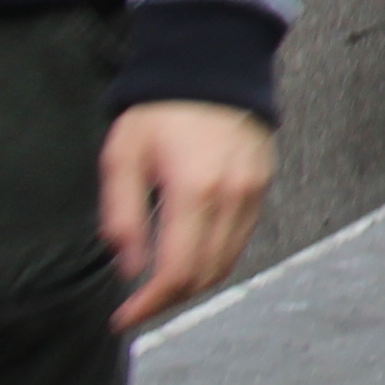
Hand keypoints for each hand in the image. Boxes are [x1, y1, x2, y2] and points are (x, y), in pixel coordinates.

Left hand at [103, 101, 273, 331]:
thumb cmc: (161, 111)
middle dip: (168, 299)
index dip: (149, 304)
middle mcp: (232, 197)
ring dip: (192, 283)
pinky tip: (187, 252)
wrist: (214, 66)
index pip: (178, 271)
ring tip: (159, 283)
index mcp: (194, 191)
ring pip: (227, 262)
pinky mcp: (262, 186)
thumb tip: (130, 268)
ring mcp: (253, 193)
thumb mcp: (122, 158)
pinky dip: (213, 258)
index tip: (123, 318)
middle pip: (205, 275)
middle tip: (137, 305)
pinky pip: (240, 239)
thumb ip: (123, 216)